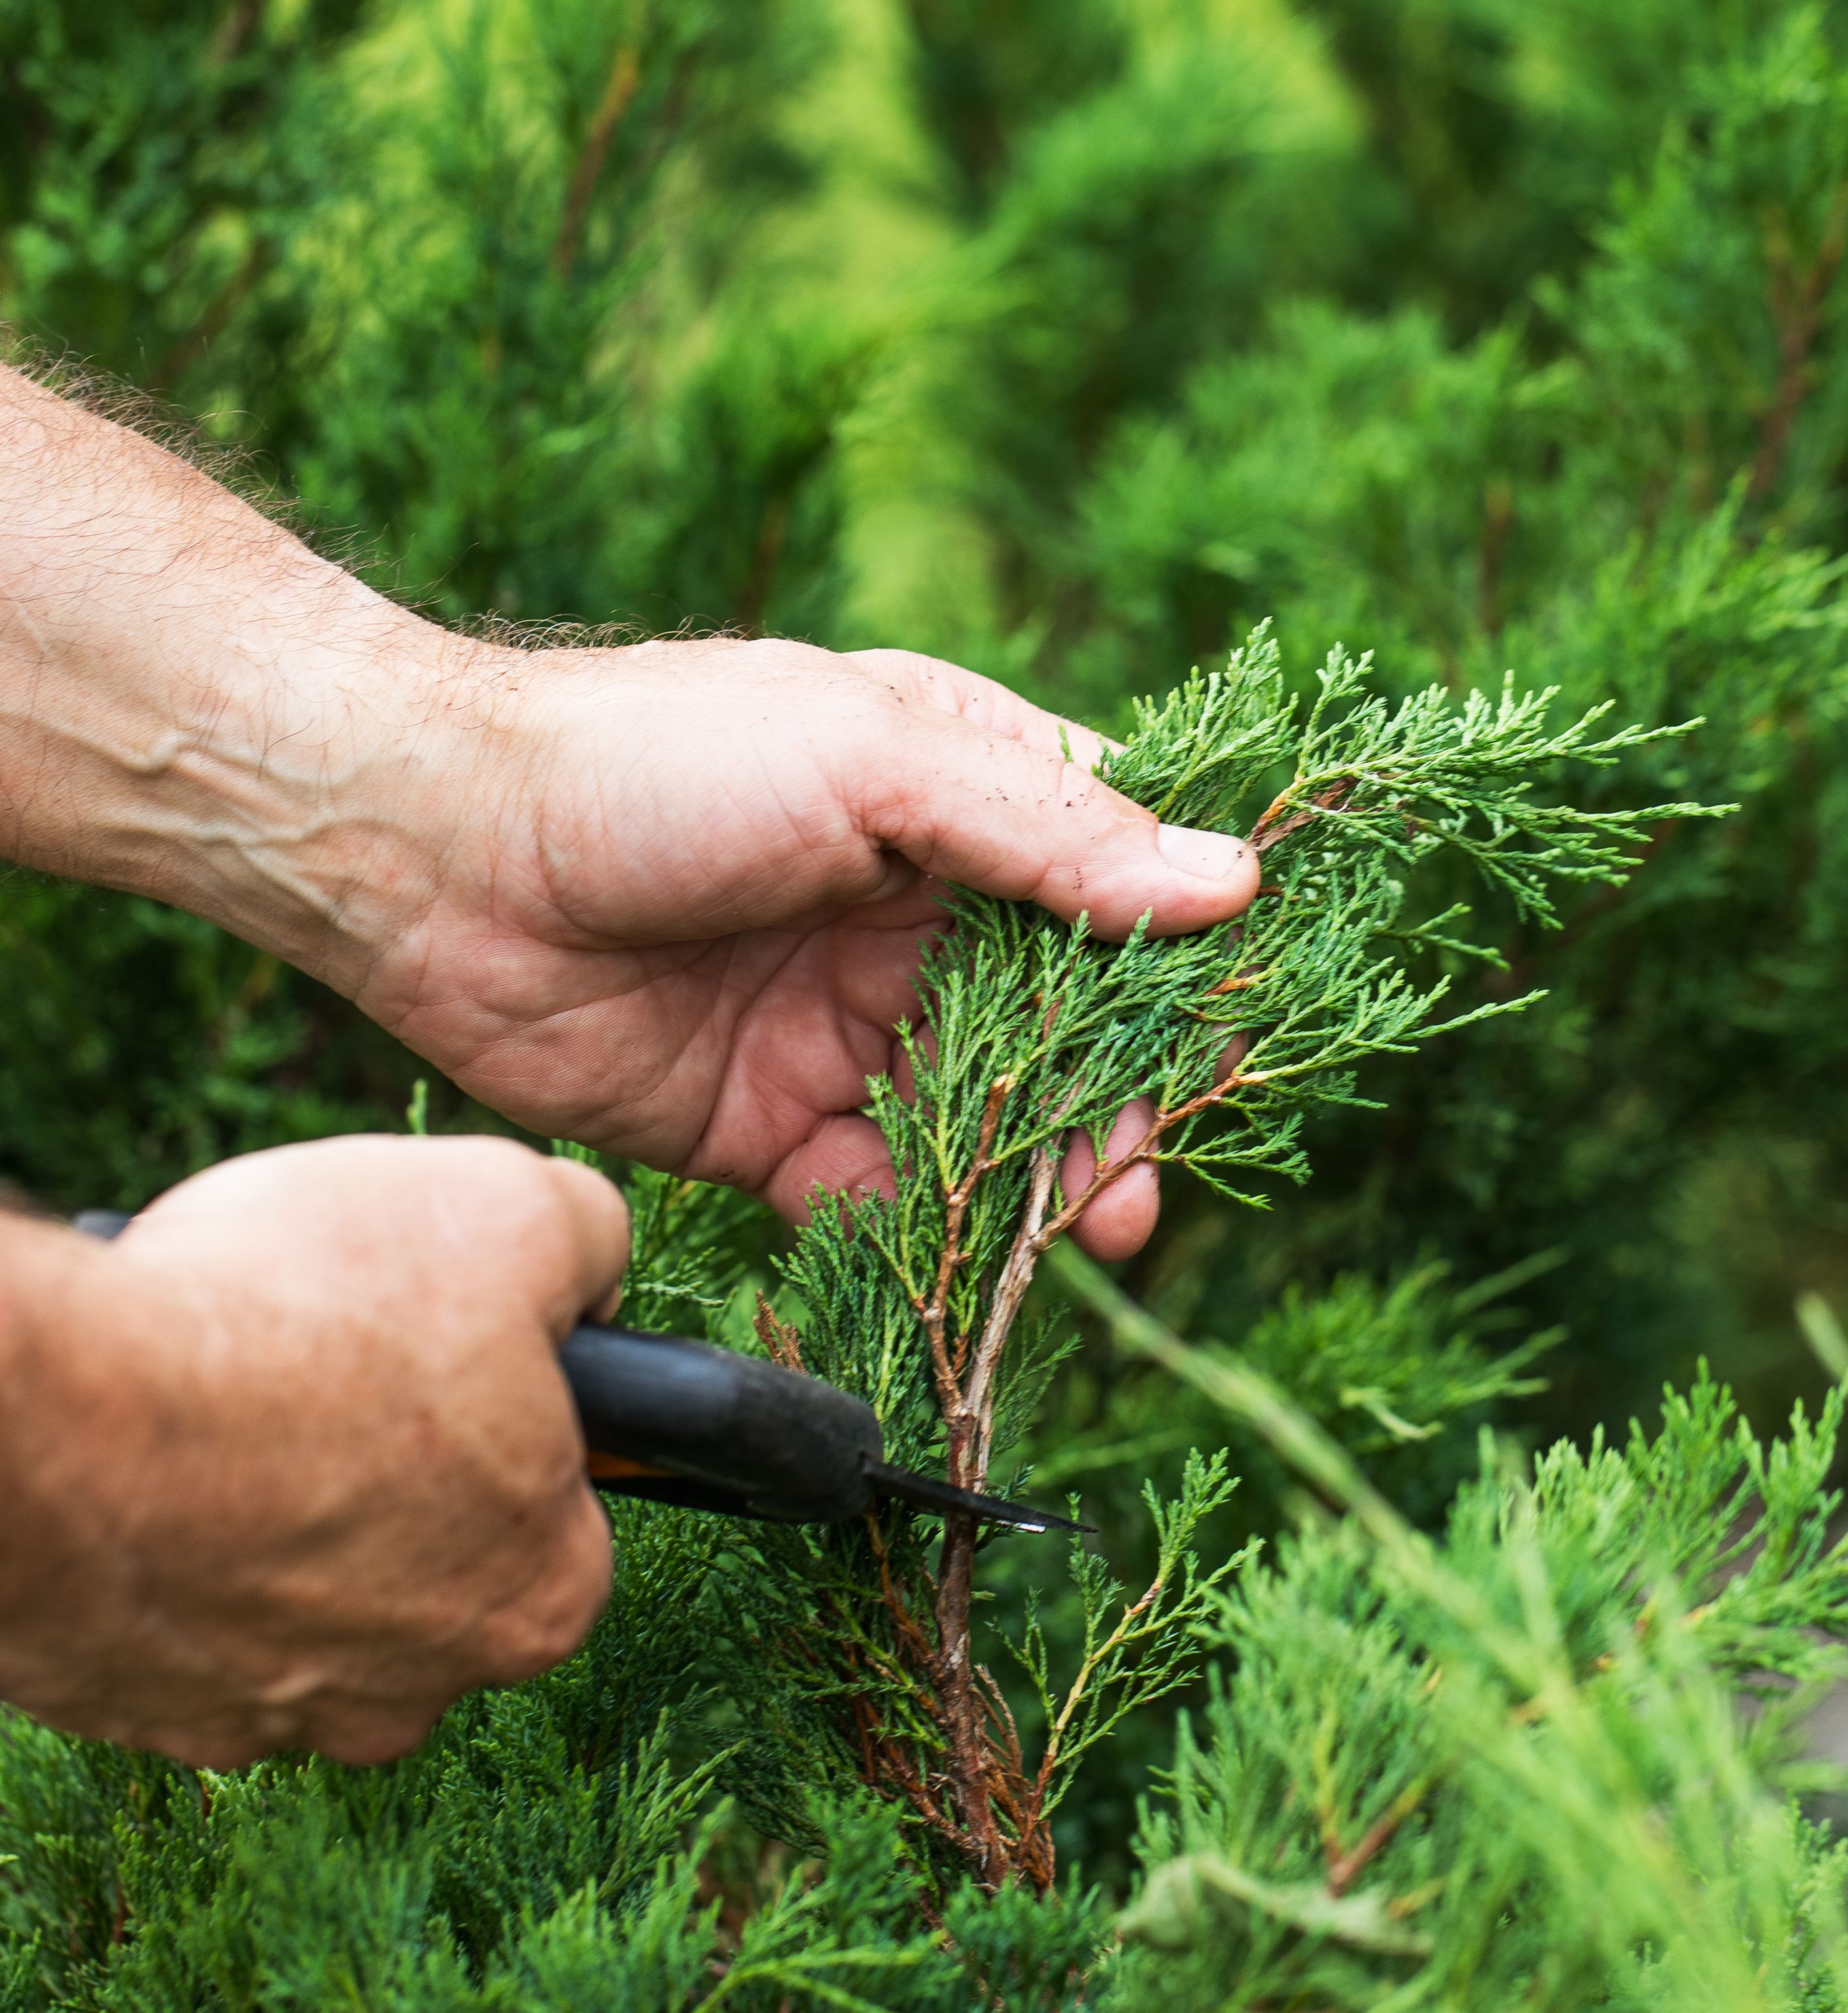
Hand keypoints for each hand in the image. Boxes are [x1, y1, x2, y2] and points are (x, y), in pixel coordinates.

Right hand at [0, 1137, 626, 1765]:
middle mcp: (415, 1693)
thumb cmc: (299, 1318)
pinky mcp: (137, 1704)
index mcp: (540, 1599)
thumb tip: (591, 1270)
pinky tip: (146, 1451)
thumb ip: (589, 1245)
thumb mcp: (511, 1210)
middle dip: (389, 1461)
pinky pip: (180, 1608)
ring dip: (273, 1500)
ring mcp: (264, 1713)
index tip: (445, 1343)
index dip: (511, 1406)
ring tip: (225, 1394)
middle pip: (432, 1557)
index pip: (562, 1504)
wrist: (59, 1410)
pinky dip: (169, 1535)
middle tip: (326, 1355)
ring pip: (299, 1589)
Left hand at [355, 638, 1261, 1259]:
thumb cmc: (655, 760)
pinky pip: (874, 1196)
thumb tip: (1233, 881)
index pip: (1116, 882)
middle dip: (1124, 1104)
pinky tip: (951, 1253)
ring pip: (986, 1123)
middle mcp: (913, 917)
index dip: (1186, 959)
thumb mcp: (870, 759)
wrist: (435, 857)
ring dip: (1042, 1180)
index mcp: (956, 800)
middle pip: (1067, 1028)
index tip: (1247, 1035)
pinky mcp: (768, 1124)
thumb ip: (1046, 833)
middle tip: (1147, 1178)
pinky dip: (920, 1229)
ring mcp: (843, 1025)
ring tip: (1089, 1230)